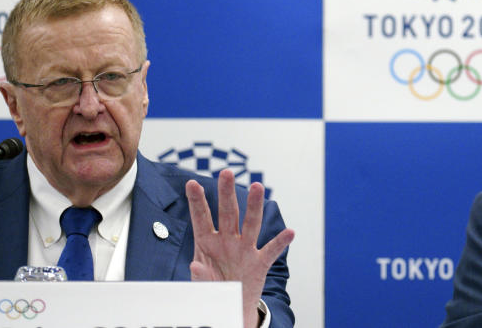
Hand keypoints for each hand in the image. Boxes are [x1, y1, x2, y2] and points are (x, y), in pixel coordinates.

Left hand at [186, 169, 294, 327]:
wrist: (230, 308)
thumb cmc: (212, 290)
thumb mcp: (201, 286)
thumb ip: (199, 277)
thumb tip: (195, 265)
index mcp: (207, 243)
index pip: (201, 218)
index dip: (197, 201)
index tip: (191, 183)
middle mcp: (226, 241)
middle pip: (227, 213)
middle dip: (226, 193)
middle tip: (226, 173)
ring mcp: (244, 250)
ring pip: (250, 224)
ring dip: (254, 206)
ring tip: (257, 187)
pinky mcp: (259, 264)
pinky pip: (271, 251)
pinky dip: (280, 242)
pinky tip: (290, 232)